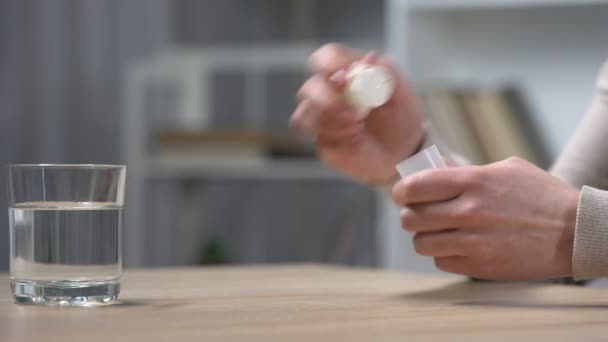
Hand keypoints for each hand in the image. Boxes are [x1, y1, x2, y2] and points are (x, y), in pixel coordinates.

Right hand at [290, 43, 424, 182]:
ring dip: (331, 122)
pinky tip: (357, 143)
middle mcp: (329, 95)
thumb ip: (387, 72)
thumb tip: (369, 58)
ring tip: (357, 129)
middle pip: (309, 88)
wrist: (404, 152)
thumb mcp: (402, 92)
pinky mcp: (324, 142)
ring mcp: (323, 119)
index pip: (325, 57)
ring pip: (306, 115)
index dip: (329, 63)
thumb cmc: (401, 117)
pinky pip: (319, 139)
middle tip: (352, 113)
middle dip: (326, 99)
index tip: (345, 78)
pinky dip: (337, 139)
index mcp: (346, 75)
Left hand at [391, 157, 579, 280]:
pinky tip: (457, 245)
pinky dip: (444, 254)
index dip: (402, 191)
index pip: (414, 187)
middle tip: (418, 214)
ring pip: (421, 244)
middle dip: (410, 215)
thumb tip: (432, 169)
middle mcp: (469, 212)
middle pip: (410, 218)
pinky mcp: (479, 266)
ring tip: (438, 231)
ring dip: (425, 237)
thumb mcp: (505, 169)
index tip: (403, 194)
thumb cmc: (540, 195)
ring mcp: (473, 242)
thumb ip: (465, 170)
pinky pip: (441, 262)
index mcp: (473, 181)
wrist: (575, 232)